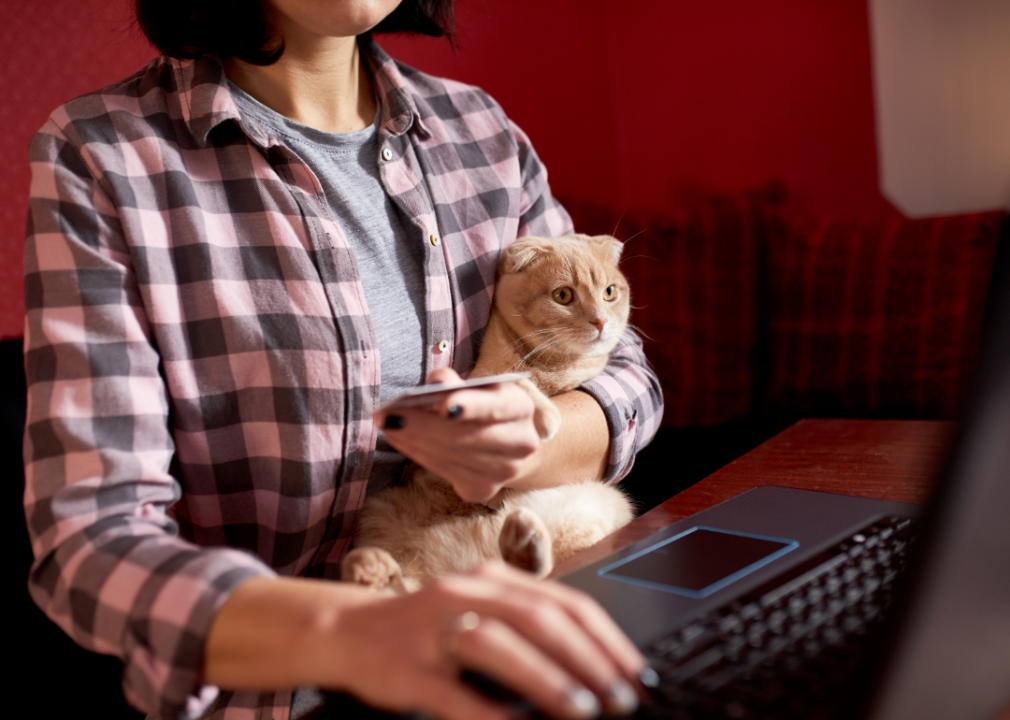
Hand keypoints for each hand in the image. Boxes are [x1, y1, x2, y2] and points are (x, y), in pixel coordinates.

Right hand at [328, 562, 649, 719]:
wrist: (350, 631)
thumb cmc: (428, 628)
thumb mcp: (482, 612)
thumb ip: (529, 628)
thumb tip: (594, 667)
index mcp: (493, 578)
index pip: (564, 602)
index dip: (606, 638)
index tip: (636, 672)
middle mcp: (467, 593)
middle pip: (539, 618)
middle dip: (589, 660)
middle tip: (622, 698)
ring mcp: (434, 628)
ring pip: (499, 645)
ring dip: (548, 679)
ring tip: (585, 710)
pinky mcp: (409, 669)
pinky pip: (456, 694)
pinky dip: (493, 713)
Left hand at [376, 368, 540, 501]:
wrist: (508, 443)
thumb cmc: (484, 407)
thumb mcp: (477, 386)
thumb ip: (454, 382)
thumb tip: (432, 386)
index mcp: (520, 408)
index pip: (495, 406)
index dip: (470, 406)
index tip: (444, 404)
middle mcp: (519, 443)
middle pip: (465, 436)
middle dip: (422, 424)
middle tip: (387, 414)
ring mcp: (504, 471)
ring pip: (450, 455)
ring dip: (413, 440)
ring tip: (387, 425)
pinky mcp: (483, 489)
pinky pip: (444, 471)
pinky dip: (419, 454)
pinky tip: (401, 441)